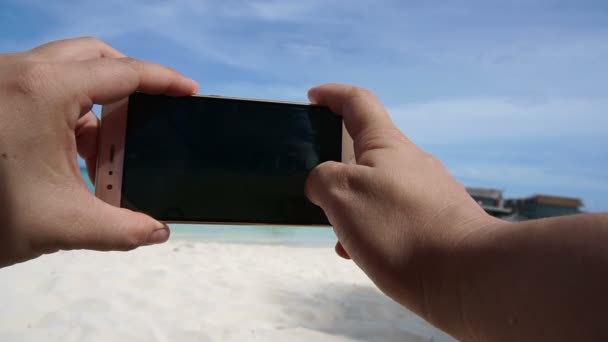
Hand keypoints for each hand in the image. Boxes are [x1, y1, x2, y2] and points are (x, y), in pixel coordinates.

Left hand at [0, 37, 197, 266]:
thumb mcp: (62, 224)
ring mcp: (3, 81)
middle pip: (94, 56)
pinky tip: (75, 154)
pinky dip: (71, 114)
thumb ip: (122, 229)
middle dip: (129, 82)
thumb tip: (158, 231)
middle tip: (150, 113)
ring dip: (98, 103)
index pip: (121, 72)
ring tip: (108, 150)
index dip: (162, 79)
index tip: (189, 89)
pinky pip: (46, 88)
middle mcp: (20, 72)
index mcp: (43, 91)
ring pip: (68, 70)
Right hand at [305, 84, 500, 330]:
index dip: (332, 95)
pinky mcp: (438, 223)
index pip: (357, 103)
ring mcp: (428, 193)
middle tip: (316, 190)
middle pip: (366, 151)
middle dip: (335, 168)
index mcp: (387, 144)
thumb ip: (321, 179)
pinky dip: (371, 228)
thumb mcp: (341, 194)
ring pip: (377, 190)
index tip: (312, 97)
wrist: (469, 275)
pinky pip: (394, 217)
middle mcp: (411, 162)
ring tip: (338, 234)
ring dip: (351, 206)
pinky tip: (362, 254)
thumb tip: (323, 183)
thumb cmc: (400, 227)